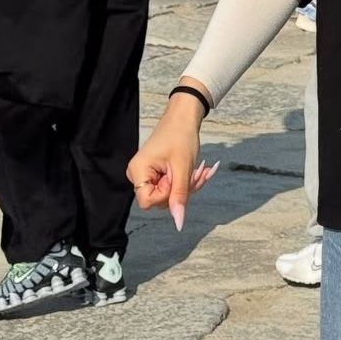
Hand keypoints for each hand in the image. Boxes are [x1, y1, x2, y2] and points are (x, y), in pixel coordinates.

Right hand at [126, 82, 218, 231]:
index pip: (148, 202)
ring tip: (202, 168)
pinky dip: (187, 180)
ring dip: (189, 185)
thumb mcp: (183, 168)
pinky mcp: (157, 173)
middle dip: (183, 189)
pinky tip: (200, 169)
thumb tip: (178, 223)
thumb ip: (179, 196)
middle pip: (160, 200)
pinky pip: (172, 186)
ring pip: (170, 194)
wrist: (184, 116)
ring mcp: (147, 174)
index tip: (177, 177)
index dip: (166, 195)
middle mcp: (138, 174)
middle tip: (198, 172)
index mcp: (138, 171)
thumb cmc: (181, 135)